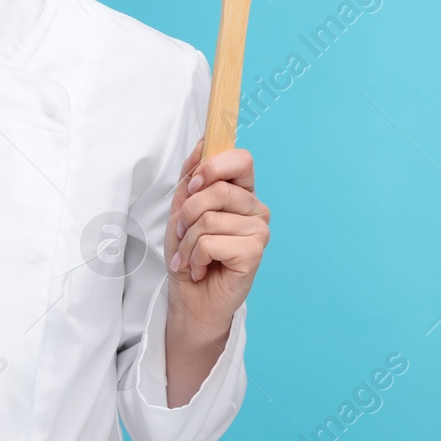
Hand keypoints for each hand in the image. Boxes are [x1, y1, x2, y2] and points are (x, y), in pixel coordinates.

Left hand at [163, 141, 269, 341]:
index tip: (193, 184)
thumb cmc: (188, 253)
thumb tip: (203, 144)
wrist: (190, 296)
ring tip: (189, 255)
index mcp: (242, 192)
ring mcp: (259, 231)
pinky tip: (200, 267)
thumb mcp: (181, 209)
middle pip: (218, 189)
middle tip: (183, 232)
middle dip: (188, 213)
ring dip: (187, 241)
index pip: (242, 159)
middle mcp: (255, 209)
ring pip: (209, 219)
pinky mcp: (255, 253)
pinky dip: (194, 257)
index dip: (213, 167)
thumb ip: (192, 177)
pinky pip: (211, 242)